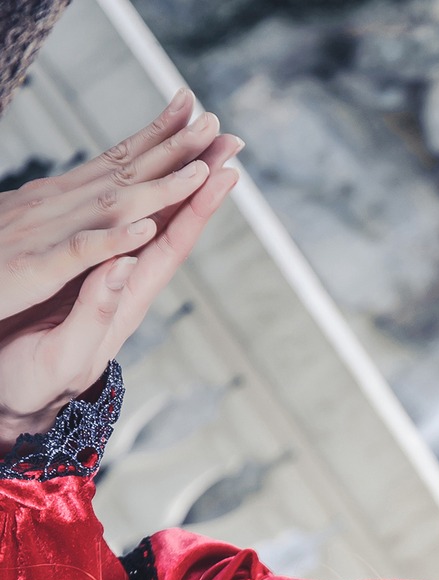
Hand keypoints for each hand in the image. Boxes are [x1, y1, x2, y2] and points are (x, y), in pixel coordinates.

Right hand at [0, 89, 241, 447]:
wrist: (12, 396)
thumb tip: (125, 262)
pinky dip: (126, 195)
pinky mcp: (75, 273)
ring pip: (144, 215)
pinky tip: (134, 172)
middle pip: (169, 220)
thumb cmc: (38, 384)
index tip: (225, 171)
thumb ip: (96, 311)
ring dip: (168, 174)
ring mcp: (102, 275)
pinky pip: (108, 226)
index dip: (197, 207)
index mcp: (126, 300)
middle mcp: (122, 281)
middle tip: (221, 131)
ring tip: (192, 135)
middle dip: (195, 175)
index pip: (171, 246)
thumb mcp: (68, 353)